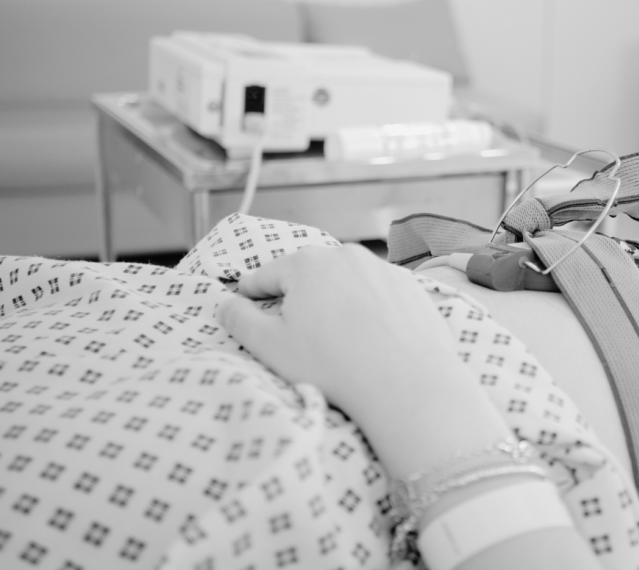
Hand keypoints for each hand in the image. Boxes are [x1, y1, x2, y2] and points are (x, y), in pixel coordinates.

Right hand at [215, 244, 509, 478]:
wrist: (407, 384)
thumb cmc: (333, 366)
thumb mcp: (271, 346)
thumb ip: (240, 320)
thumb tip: (226, 304)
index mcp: (307, 263)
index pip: (268, 274)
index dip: (252, 289)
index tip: (245, 297)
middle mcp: (347, 256)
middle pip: (310, 273)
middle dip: (298, 294)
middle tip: (292, 324)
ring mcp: (383, 269)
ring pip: (348, 281)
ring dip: (336, 299)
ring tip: (333, 333)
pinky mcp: (412, 288)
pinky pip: (380, 295)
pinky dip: (371, 309)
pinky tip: (370, 336)